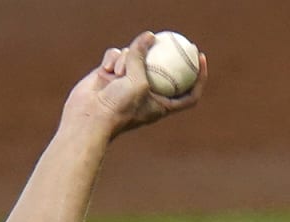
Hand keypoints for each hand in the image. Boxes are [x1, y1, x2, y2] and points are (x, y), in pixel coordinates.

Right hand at [62, 31, 208, 137]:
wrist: (88, 118)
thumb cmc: (118, 108)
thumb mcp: (137, 81)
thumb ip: (142, 57)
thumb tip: (149, 36)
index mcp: (161, 104)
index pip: (188, 94)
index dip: (199, 77)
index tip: (200, 58)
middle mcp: (146, 93)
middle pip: (160, 68)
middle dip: (162, 54)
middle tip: (168, 38)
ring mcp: (128, 83)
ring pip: (135, 57)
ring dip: (127, 59)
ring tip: (119, 71)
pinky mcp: (111, 75)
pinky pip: (117, 56)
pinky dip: (113, 59)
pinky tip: (107, 68)